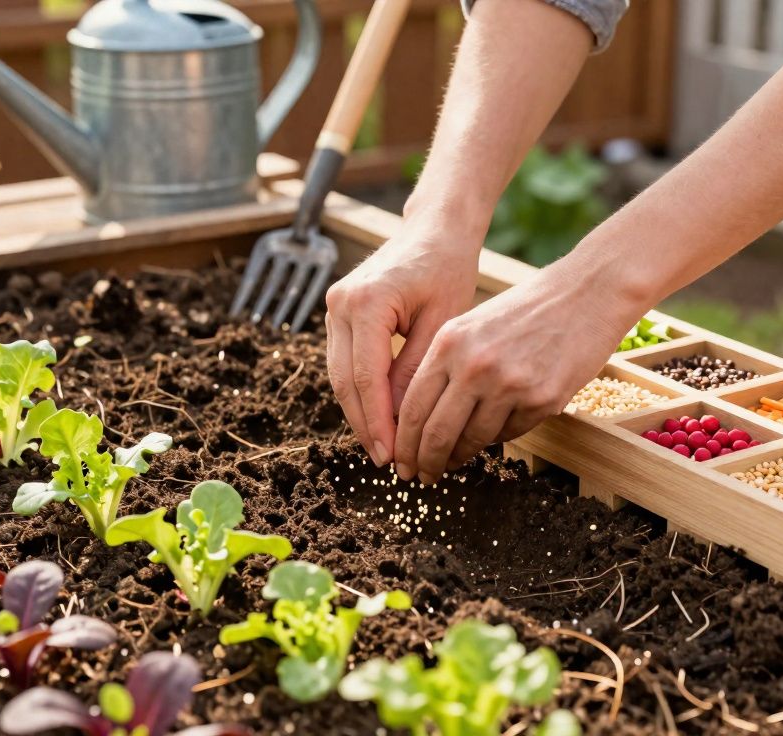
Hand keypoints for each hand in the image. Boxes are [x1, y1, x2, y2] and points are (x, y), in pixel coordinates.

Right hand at [324, 223, 481, 466]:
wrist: (434, 229)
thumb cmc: (448, 268)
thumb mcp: (442, 323)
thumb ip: (417, 371)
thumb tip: (403, 423)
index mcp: (366, 302)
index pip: (367, 377)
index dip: (379, 422)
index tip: (393, 455)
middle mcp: (340, 304)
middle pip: (345, 381)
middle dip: (365, 425)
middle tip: (387, 462)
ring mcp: (334, 307)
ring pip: (340, 375)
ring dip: (360, 413)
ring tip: (383, 447)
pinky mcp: (339, 313)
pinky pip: (345, 362)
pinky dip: (360, 392)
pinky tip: (380, 417)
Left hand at [392, 258, 632, 483]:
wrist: (585, 295)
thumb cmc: (525, 311)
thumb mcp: (472, 327)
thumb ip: (445, 367)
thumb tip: (420, 421)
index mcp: (449, 343)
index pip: (413, 407)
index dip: (404, 443)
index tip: (402, 461)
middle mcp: (474, 365)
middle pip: (436, 433)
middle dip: (425, 463)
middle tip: (422, 478)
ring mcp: (509, 384)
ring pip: (472, 440)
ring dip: (459, 458)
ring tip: (452, 464)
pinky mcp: (542, 400)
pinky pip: (509, 433)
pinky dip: (498, 438)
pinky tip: (493, 433)